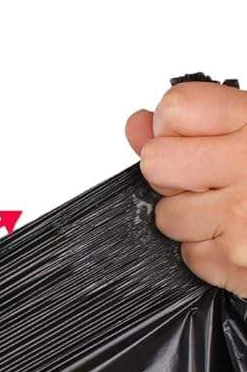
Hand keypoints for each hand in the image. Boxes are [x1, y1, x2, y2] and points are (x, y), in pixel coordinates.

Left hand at [126, 80, 246, 295]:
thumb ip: (199, 123)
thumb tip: (136, 125)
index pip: (175, 108)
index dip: (176, 124)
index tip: (195, 136)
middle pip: (157, 162)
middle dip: (174, 174)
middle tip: (210, 178)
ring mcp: (244, 218)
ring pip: (167, 215)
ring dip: (193, 218)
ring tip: (238, 213)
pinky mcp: (240, 264)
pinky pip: (190, 256)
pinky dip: (211, 254)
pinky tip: (246, 240)